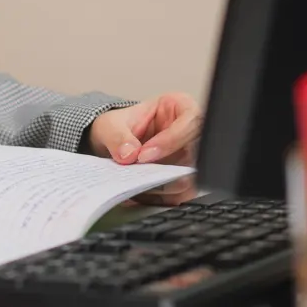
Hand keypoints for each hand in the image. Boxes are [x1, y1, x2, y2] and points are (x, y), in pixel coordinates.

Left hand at [86, 93, 202, 204]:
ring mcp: (188, 159)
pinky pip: (179, 195)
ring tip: (136, 188)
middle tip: (140, 178)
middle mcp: (190, 134)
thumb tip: (129, 154)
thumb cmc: (118, 126)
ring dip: (163, 188)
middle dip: (167, 170)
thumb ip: (117, 136)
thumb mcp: (110, 125)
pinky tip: (139, 195)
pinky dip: (159, 198)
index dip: (170, 141)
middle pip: (196, 154)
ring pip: (190, 179)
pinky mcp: (182, 180)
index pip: (190, 122)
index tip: (144, 155)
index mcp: (180, 107)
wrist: (111, 145)